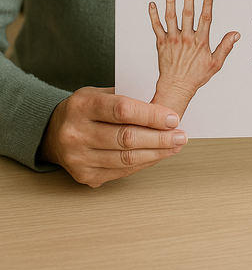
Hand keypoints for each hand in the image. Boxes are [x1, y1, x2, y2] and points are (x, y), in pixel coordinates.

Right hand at [38, 86, 185, 187]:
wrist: (53, 133)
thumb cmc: (84, 109)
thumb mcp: (99, 94)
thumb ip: (127, 100)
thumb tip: (164, 109)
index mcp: (82, 105)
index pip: (122, 110)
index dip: (151, 115)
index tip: (173, 118)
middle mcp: (76, 132)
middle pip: (127, 138)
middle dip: (160, 138)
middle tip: (180, 135)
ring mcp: (78, 158)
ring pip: (126, 158)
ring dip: (156, 153)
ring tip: (174, 146)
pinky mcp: (84, 176)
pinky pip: (121, 172)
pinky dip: (143, 163)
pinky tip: (157, 156)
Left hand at [150, 0, 239, 117]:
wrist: (176, 87)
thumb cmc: (195, 76)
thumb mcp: (215, 63)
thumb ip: (225, 46)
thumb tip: (235, 34)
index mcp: (200, 42)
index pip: (205, 18)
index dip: (207, 5)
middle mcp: (186, 38)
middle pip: (187, 14)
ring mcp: (172, 40)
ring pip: (171, 17)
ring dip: (170, 2)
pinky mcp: (161, 43)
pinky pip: (156, 27)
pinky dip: (153, 15)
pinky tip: (152, 5)